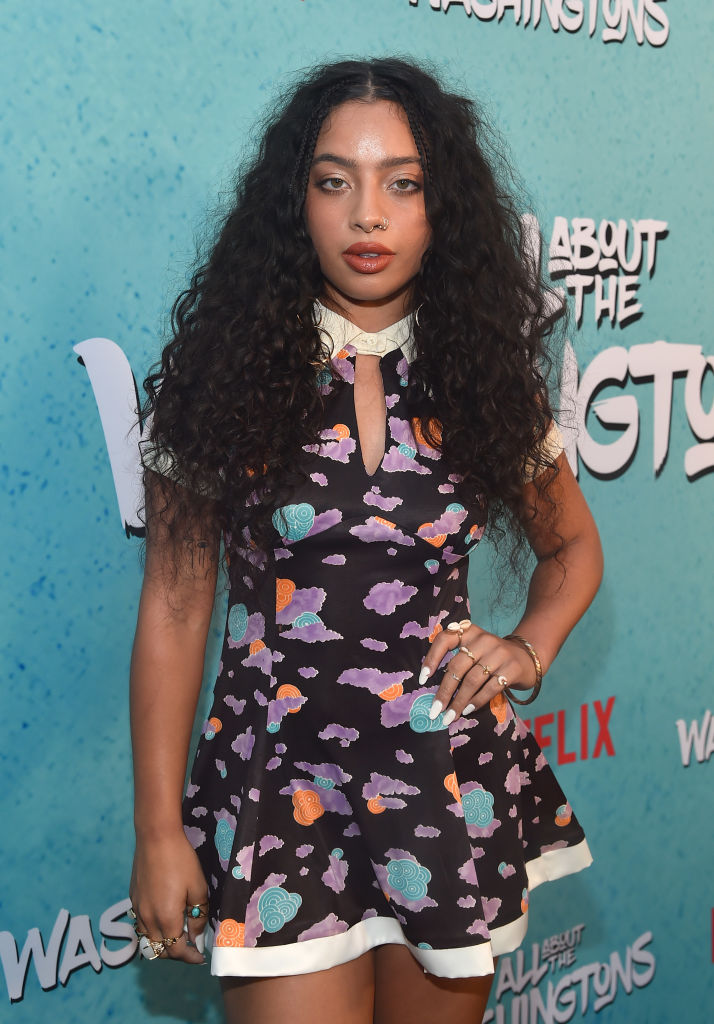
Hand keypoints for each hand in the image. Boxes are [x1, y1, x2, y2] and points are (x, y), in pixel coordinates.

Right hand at [129, 828, 208, 963]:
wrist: (155, 837)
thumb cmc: (181, 860)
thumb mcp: (198, 888)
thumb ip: (198, 915)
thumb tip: (196, 936)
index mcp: (166, 918)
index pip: (176, 951)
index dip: (189, 958)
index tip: (200, 957)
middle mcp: (148, 918)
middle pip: (160, 950)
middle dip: (176, 953)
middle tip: (191, 946)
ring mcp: (137, 908)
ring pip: (147, 939)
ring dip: (163, 943)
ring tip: (178, 933)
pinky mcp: (133, 898)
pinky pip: (141, 924)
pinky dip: (153, 929)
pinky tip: (165, 917)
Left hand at [419, 621, 537, 723]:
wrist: (527, 658)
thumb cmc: (492, 658)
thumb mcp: (474, 650)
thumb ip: (457, 662)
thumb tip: (436, 693)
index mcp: (469, 632)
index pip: (445, 639)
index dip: (431, 658)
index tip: (423, 679)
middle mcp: (483, 640)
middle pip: (457, 666)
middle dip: (444, 692)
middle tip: (435, 710)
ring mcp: (499, 653)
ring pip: (472, 680)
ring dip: (459, 701)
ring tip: (450, 716)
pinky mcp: (512, 668)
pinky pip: (490, 688)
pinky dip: (477, 701)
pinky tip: (468, 710)